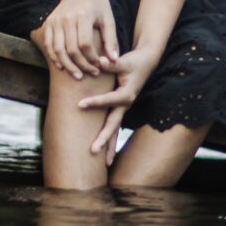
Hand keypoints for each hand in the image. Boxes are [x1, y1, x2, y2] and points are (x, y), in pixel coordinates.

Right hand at [31, 0, 119, 80]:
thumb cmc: (97, 5)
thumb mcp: (108, 19)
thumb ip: (111, 40)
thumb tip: (113, 60)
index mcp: (83, 16)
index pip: (85, 44)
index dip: (92, 58)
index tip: (99, 66)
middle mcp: (66, 18)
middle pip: (71, 49)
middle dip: (82, 65)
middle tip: (91, 73)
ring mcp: (55, 21)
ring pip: (58, 49)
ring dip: (67, 65)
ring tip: (77, 75)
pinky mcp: (49, 23)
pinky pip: (49, 44)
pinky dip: (54, 57)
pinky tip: (62, 66)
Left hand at [78, 46, 161, 163]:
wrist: (146, 63)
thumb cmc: (132, 62)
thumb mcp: (123, 61)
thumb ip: (111, 64)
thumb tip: (99, 62)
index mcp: (127, 94)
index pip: (109, 100)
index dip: (95, 102)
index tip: (79, 104)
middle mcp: (126, 105)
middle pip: (114, 125)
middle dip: (104, 139)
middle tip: (92, 150)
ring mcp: (124, 109)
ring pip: (115, 130)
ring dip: (109, 146)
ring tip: (104, 164)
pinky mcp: (121, 109)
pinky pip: (114, 126)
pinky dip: (110, 139)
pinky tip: (106, 154)